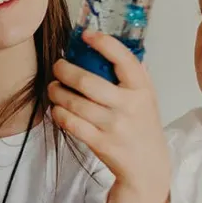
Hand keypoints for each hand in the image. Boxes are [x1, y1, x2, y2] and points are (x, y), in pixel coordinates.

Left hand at [49, 31, 169, 202]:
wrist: (148, 167)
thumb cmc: (143, 126)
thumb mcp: (147, 97)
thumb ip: (135, 74)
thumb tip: (112, 47)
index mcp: (142, 89)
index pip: (124, 59)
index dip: (103, 43)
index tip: (86, 35)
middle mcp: (129, 106)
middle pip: (87, 82)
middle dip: (65, 70)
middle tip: (58, 66)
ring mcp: (114, 126)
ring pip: (74, 103)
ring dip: (57, 92)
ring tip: (53, 87)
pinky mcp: (100, 143)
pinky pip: (71, 123)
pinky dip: (59, 113)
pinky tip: (57, 108)